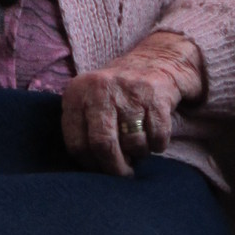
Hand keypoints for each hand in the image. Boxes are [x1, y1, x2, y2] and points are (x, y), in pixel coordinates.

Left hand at [60, 32, 205, 175]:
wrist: (154, 61)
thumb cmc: (116, 94)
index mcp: (76, 94)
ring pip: (133, 143)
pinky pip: (157, 137)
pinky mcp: (155, 95)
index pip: (76, 144)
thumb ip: (82, 130)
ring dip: (139, 153)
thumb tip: (91, 172)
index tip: (100, 168)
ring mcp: (128, 91)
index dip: (90, 165)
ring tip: (138, 144)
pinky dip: (158, 144)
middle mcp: (99, 89)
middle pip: (103, 145)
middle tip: (124, 173)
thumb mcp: (88, 103)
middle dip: (115, 168)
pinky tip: (154, 135)